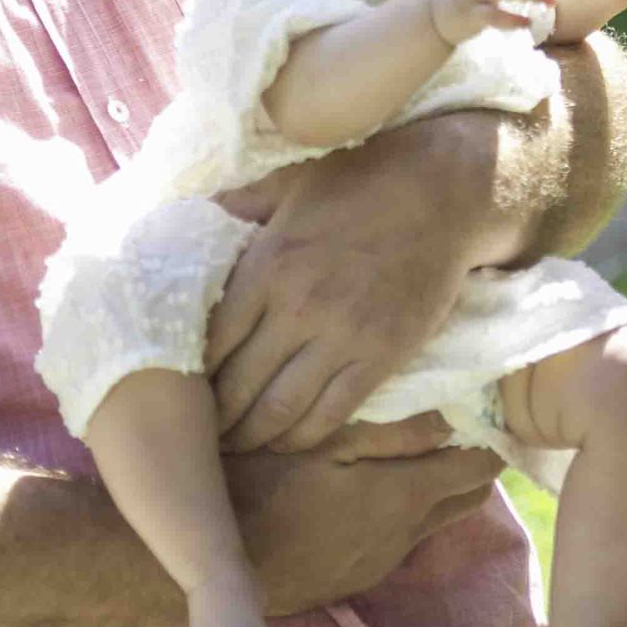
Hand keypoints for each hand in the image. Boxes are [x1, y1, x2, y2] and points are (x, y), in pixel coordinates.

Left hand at [207, 125, 482, 452]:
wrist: (444, 192)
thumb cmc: (363, 181)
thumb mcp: (291, 181)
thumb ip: (241, 203)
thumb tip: (195, 211)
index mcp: (268, 266)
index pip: (211, 342)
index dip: (190, 374)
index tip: (182, 387)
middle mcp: (298, 308)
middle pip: (237, 386)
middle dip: (215, 418)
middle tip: (202, 433)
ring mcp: (342, 338)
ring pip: (280, 412)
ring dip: (252, 436)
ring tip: (237, 445)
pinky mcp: (381, 358)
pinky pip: (330, 415)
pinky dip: (301, 437)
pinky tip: (286, 440)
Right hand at [230, 415, 502, 615]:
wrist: (211, 564)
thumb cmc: (259, 485)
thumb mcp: (321, 442)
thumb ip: (392, 433)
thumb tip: (451, 418)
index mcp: (402, 498)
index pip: (479, 470)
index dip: (490, 436)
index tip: (486, 406)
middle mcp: (403, 537)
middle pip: (466, 498)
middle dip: (473, 461)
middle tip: (461, 420)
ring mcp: (379, 560)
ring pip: (433, 519)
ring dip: (437, 484)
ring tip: (416, 443)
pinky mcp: (355, 574)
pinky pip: (399, 536)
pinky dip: (404, 507)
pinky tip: (371, 481)